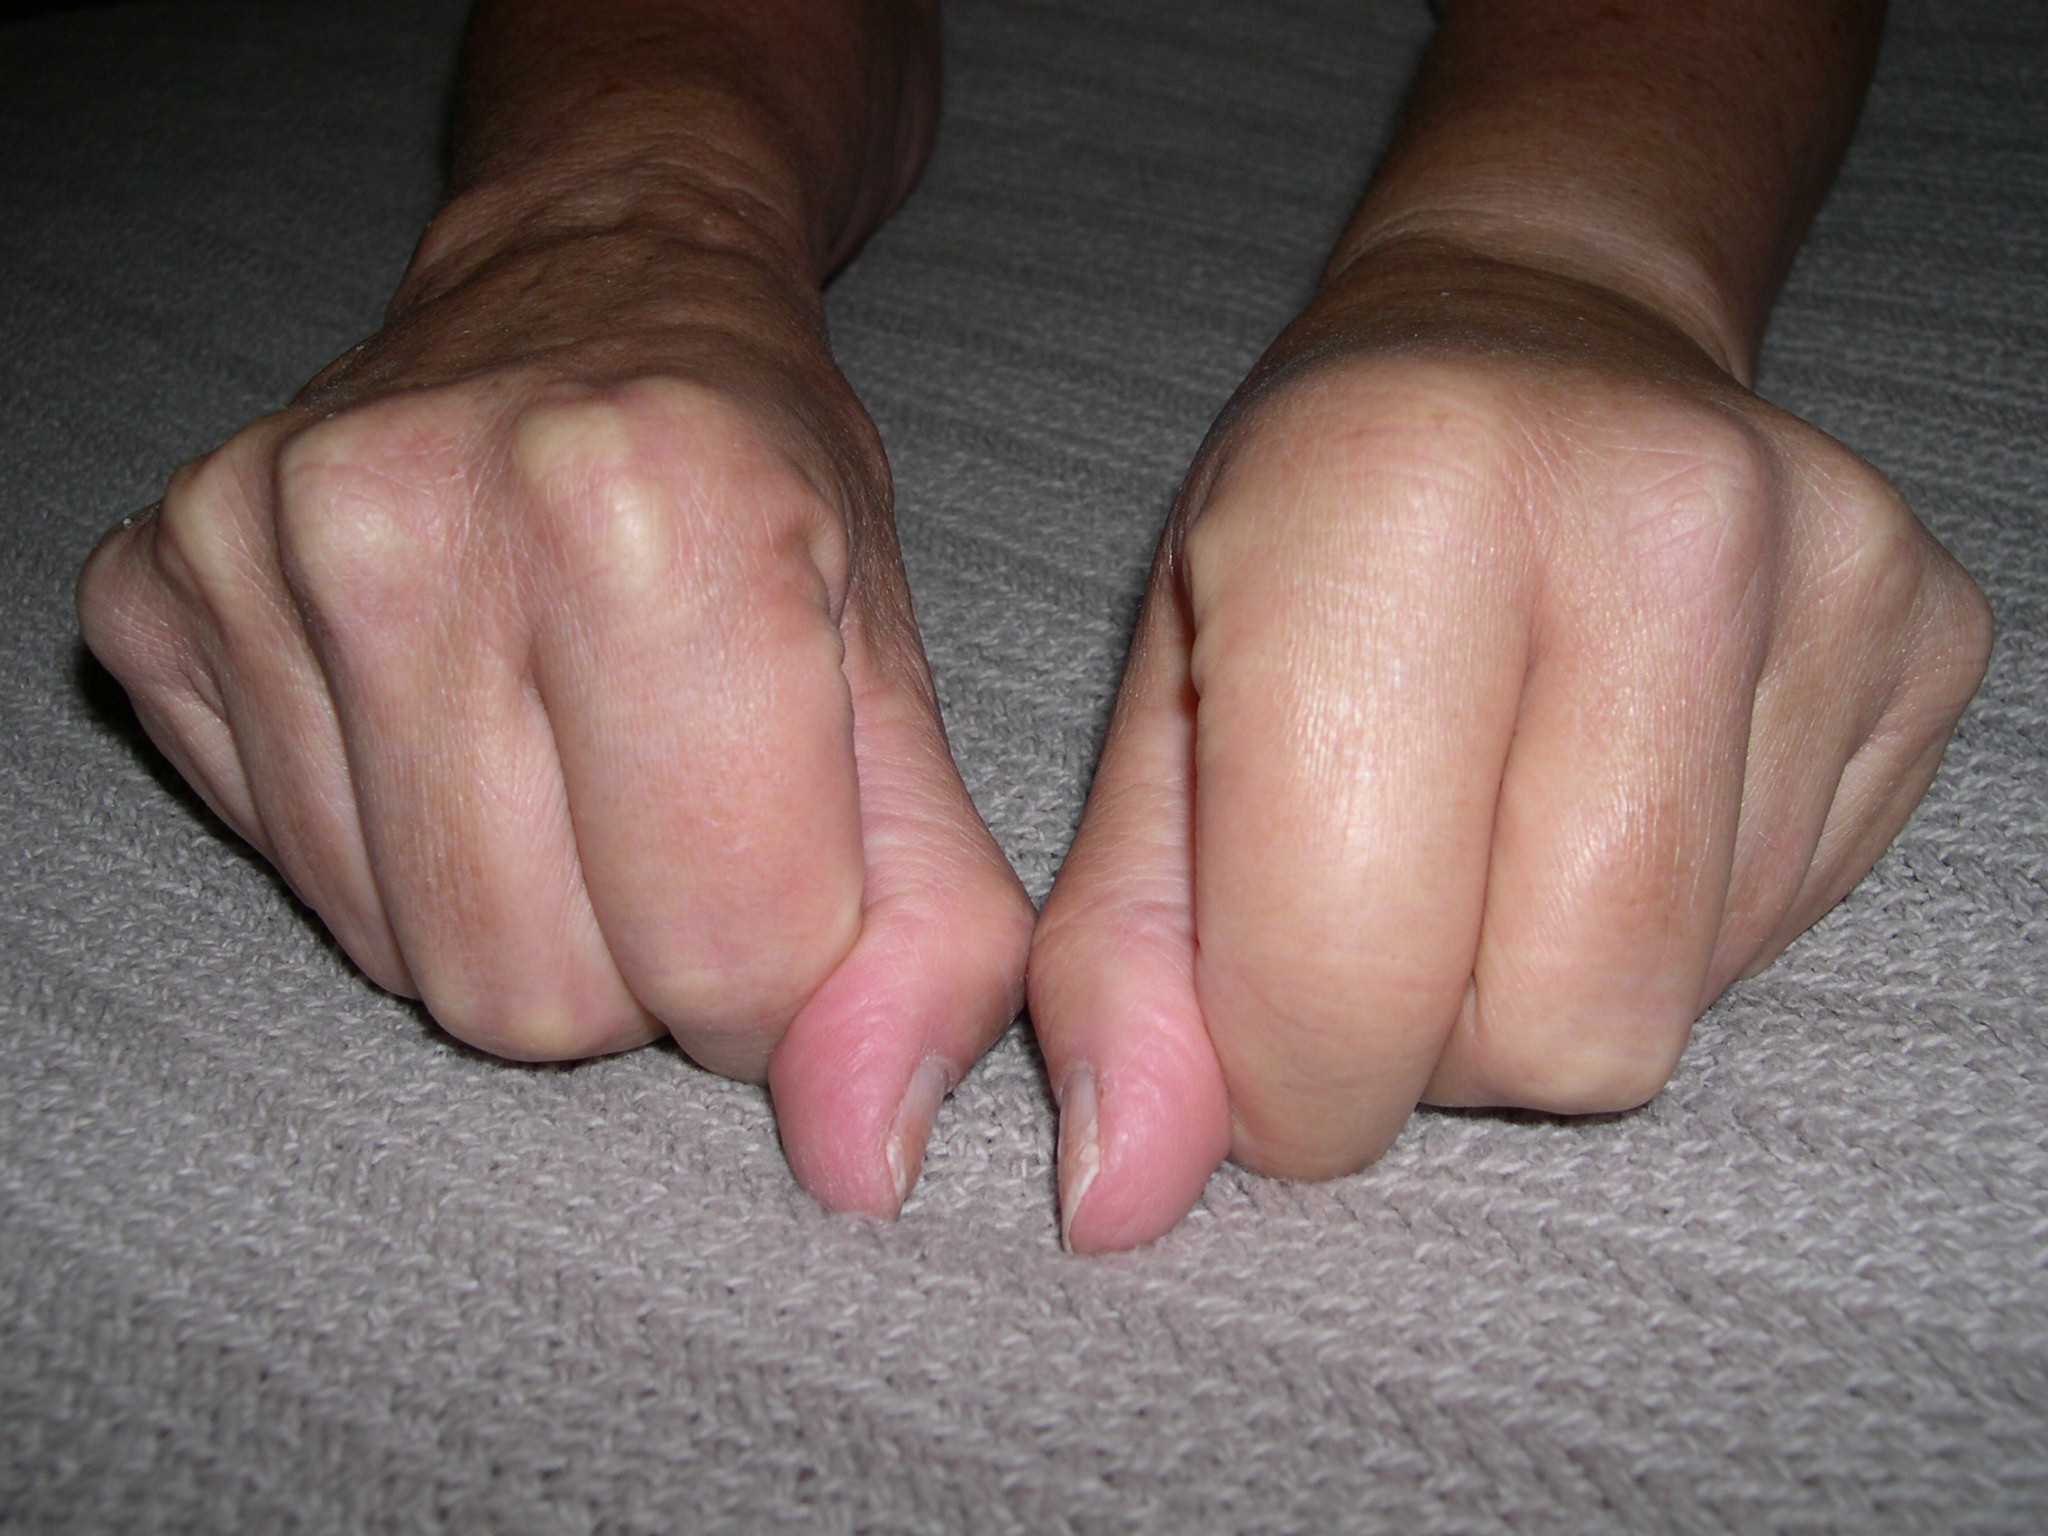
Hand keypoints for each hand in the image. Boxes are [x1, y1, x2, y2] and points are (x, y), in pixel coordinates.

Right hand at [77, 227, 1032, 1214]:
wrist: (594, 285)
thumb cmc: (766, 480)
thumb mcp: (902, 678)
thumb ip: (930, 929)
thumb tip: (860, 1160)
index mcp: (656, 510)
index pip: (729, 953)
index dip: (785, 969)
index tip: (790, 870)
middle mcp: (423, 514)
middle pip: (537, 996)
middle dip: (645, 963)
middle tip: (676, 810)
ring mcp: (253, 549)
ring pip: (409, 963)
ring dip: (524, 918)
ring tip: (570, 759)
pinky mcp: (152, 590)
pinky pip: (297, 879)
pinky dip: (400, 854)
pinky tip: (449, 720)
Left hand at [1029, 244, 1991, 1250]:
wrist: (1519, 340)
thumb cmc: (1295, 532)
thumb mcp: (1152, 713)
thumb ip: (1121, 961)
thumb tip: (1122, 1197)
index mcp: (1402, 500)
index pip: (1350, 966)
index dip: (1280, 1069)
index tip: (1254, 1019)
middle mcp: (1653, 522)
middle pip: (1559, 1034)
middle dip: (1426, 1042)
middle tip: (1371, 900)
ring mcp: (1829, 579)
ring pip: (1670, 1010)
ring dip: (1535, 984)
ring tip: (1483, 820)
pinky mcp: (1925, 641)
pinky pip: (1770, 940)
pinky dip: (1651, 925)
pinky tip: (1597, 781)